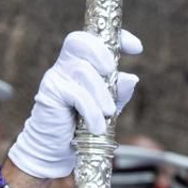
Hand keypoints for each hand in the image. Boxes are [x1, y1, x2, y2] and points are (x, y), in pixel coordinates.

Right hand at [6, 30, 141, 179]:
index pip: (96, 38)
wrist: (57, 149)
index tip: (137, 48)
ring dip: (101, 93)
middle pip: (81, 42)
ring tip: (109, 113)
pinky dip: (91, 111)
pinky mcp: (50, 92)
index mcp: (83, 62)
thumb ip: (119, 93)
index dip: (117, 37)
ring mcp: (56, 76)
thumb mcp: (107, 108)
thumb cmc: (82, 126)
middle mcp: (67, 65)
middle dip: (102, 53)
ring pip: (83, 71)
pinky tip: (97, 127)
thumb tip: (131, 78)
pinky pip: (76, 94)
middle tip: (113, 72)